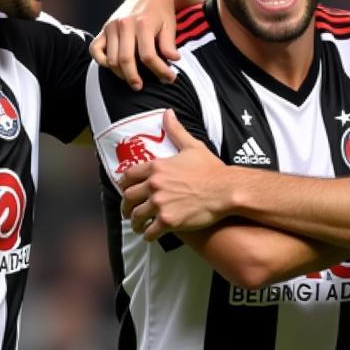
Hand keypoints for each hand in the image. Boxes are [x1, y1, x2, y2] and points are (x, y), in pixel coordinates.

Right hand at [91, 0, 181, 89]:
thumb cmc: (162, 14)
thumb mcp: (170, 26)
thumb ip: (169, 44)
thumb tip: (174, 60)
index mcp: (143, 24)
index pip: (148, 56)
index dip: (160, 70)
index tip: (170, 78)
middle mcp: (124, 25)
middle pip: (125, 60)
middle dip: (134, 78)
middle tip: (141, 87)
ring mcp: (111, 27)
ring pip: (110, 59)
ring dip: (120, 74)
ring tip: (133, 80)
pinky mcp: (104, 29)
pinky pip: (95, 49)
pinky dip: (101, 61)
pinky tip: (113, 68)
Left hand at [120, 110, 230, 238]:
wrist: (226, 190)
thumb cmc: (212, 169)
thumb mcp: (193, 147)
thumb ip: (176, 131)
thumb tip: (167, 113)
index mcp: (157, 167)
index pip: (128, 176)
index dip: (123, 185)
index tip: (124, 190)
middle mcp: (154, 186)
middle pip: (128, 198)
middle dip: (126, 206)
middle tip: (128, 212)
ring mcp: (160, 204)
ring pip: (137, 216)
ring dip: (135, 223)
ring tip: (138, 226)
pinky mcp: (168, 221)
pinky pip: (150, 231)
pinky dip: (148, 235)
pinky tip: (150, 235)